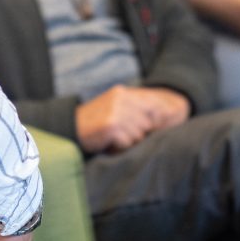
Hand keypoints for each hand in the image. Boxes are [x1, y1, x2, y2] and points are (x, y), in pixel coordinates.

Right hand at [75, 85, 189, 153]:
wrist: (70, 129)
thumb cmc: (94, 123)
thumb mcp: (114, 108)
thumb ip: (135, 110)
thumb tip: (164, 117)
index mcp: (122, 93)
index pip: (154, 104)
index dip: (164, 116)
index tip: (169, 123)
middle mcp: (120, 99)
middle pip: (150, 121)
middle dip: (143, 133)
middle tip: (124, 135)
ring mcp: (116, 112)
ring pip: (140, 134)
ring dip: (130, 141)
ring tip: (114, 138)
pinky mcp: (111, 126)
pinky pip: (128, 143)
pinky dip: (121, 147)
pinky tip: (109, 143)